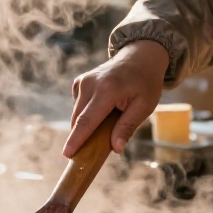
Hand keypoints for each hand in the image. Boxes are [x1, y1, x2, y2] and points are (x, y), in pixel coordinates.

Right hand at [65, 40, 170, 156]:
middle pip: (78, 119)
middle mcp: (91, 84)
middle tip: (93, 149)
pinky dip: (87, 112)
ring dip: (87, 123)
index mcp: (107, 90)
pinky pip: (78, 105)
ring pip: (77, 113)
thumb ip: (128, 126)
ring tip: (107, 121)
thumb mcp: (144, 106)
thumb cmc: (145, 83)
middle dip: (81, 137)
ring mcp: (83, 81)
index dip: (76, 140)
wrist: (140, 57)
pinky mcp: (80, 81)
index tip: (67, 154)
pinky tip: (102, 108)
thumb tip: (116, 148)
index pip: (87, 120)